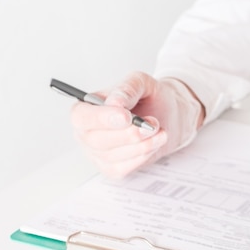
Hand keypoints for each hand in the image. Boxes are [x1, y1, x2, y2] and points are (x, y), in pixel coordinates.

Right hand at [71, 72, 204, 178]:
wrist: (167, 115)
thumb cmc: (149, 97)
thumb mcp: (141, 82)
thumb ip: (127, 88)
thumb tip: (115, 102)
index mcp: (86, 107)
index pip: (81, 117)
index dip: (102, 119)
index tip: (126, 116)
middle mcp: (87, 132)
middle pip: (97, 140)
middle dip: (129, 133)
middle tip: (151, 124)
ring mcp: (97, 153)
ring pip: (112, 156)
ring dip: (142, 144)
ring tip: (158, 129)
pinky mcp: (112, 167)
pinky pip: (124, 167)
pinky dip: (143, 155)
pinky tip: (154, 141)